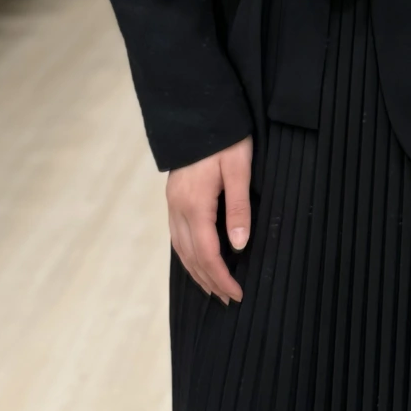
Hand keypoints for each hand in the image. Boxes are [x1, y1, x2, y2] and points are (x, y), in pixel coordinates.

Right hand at [166, 134, 251, 303]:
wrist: (198, 110)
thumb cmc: (224, 137)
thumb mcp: (238, 168)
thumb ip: (238, 207)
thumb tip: (238, 245)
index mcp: (195, 203)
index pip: (207, 253)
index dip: (221, 277)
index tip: (238, 293)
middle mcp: (178, 208)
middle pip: (191, 256)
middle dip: (209, 281)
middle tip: (229, 299)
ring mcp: (172, 203)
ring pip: (180, 249)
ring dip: (196, 272)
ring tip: (214, 289)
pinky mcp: (173, 197)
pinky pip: (177, 236)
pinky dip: (188, 255)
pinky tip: (197, 261)